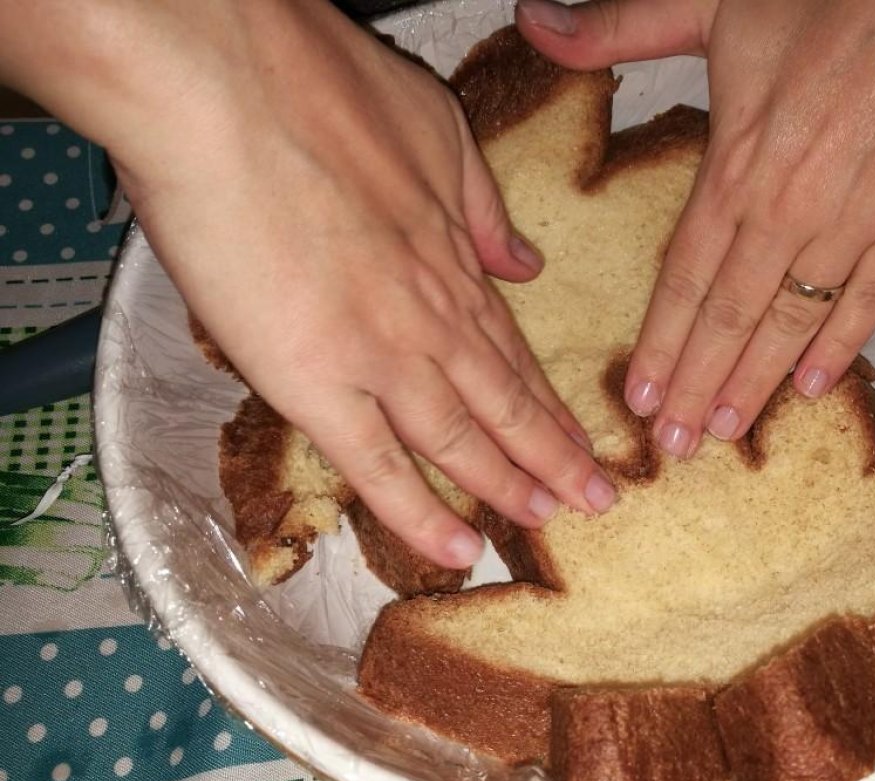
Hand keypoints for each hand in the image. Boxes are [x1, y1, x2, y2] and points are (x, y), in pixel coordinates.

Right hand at [1, 0, 614, 567]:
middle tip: (599, 500)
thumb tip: (523, 263)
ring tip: (550, 522)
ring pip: (462, 440)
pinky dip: (420, 514)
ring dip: (509, 487)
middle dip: (558, 456)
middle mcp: (432, 317)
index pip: (514, 349)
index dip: (551, 401)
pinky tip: (458, 550)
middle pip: (507, 401)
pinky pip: (378, 467)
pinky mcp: (315, 383)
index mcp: (452, 258)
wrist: (225, 86)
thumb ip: (480, 206)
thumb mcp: (432, 129)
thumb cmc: (319, 86)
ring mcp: (380, 355)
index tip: (585, 437)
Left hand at [518, 0, 874, 455]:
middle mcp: (787, 209)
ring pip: (791, 321)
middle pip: (729, 317)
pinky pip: (871, 301)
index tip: (637, 398)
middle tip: (672, 446)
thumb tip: (532, 21)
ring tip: (722, 431)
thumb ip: (621, 29)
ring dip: (754, 382)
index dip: (660, 344)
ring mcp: (856, 222)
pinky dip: (841, 347)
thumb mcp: (711, 1)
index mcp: (736, 165)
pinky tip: (811, 389)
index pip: (685, 278)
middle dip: (695, 386)